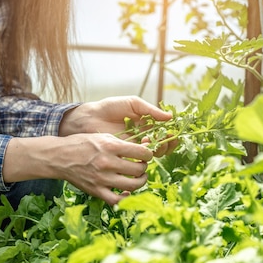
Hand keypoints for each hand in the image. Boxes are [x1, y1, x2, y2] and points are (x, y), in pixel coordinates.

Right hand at [3, 133, 153, 204]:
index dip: (148, 154)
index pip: (141, 152)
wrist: (60, 157)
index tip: (146, 155)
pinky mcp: (96, 190)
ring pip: (132, 185)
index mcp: (110, 146)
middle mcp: (107, 163)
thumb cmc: (82, 144)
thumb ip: (121, 144)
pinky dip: (125, 198)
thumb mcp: (102, 136)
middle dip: (144, 167)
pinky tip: (127, 192)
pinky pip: (116, 200)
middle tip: (142, 166)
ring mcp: (102, 179)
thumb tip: (142, 151)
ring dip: (141, 182)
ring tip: (139, 178)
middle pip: (138, 169)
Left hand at [59, 96, 176, 155]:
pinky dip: (145, 154)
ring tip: (150, 140)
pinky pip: (140, 159)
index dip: (171, 132)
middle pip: (163, 144)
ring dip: (157, 148)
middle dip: (167, 143)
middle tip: (166, 138)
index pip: (164, 131)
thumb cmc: (109, 108)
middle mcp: (143, 137)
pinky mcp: (125, 156)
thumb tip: (170, 116)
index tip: (174, 131)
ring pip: (154, 153)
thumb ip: (150, 110)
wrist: (89, 118)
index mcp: (147, 124)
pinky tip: (143, 146)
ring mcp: (134, 147)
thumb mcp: (132, 104)